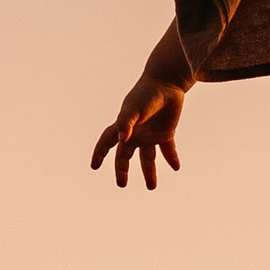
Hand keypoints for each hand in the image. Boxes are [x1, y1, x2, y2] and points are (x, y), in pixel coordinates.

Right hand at [91, 64, 187, 191]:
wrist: (167, 83)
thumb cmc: (147, 93)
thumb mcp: (134, 108)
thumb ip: (126, 123)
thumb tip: (122, 141)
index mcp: (124, 126)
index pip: (107, 142)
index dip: (99, 153)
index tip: (94, 166)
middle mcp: (135, 133)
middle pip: (126, 155)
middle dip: (122, 170)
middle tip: (122, 184)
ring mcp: (151, 134)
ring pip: (148, 158)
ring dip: (149, 172)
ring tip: (151, 187)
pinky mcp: (166, 133)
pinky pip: (168, 150)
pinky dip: (171, 158)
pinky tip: (175, 167)